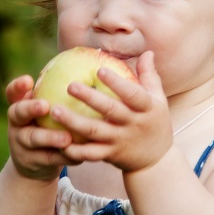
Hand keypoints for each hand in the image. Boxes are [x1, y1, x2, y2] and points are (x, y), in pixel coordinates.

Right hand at [6, 74, 75, 180]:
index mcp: (20, 106)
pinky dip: (64, 156)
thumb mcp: (46, 110)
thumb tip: (90, 68)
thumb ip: (57, 94)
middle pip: (17, 113)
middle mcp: (17, 123)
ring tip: (66, 138)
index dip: (17, 87)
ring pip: (33, 139)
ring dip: (50, 137)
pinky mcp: (30, 161)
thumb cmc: (47, 125)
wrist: (35, 162)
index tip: (28, 80)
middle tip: (45, 105)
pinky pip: (48, 158)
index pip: (12, 93)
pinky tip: (79, 155)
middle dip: (30, 108)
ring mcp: (20, 143)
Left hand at [49, 51, 172, 172]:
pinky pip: (91, 154)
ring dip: (74, 122)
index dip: (117, 83)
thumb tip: (147, 52)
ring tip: (55, 111)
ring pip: (94, 132)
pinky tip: (59, 142)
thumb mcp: (158, 100)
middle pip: (110, 110)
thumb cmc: (155, 123)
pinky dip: (76, 150)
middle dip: (89, 98)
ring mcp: (120, 141)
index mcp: (146, 108)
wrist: (157, 162)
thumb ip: (149, 76)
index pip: (132, 94)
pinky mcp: (110, 155)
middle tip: (69, 85)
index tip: (99, 69)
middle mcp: (133, 124)